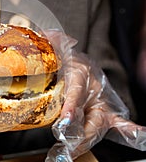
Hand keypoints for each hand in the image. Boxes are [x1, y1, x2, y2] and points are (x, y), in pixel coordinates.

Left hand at [43, 30, 145, 160]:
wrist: (76, 62)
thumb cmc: (64, 58)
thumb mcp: (56, 48)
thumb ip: (52, 41)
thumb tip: (47, 34)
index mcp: (80, 71)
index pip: (77, 89)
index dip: (73, 104)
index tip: (66, 119)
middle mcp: (93, 88)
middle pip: (91, 113)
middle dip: (80, 132)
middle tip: (67, 143)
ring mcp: (100, 100)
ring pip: (100, 123)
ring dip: (88, 138)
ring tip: (74, 151)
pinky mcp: (104, 110)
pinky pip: (118, 121)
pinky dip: (130, 130)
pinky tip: (140, 135)